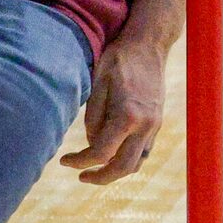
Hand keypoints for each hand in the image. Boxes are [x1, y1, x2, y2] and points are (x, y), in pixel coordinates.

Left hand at [60, 25, 166, 184]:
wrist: (148, 44)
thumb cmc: (118, 59)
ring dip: (116, 171)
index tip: (65, 161)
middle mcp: (145, 125)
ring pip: (137, 163)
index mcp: (127, 115)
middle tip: (81, 176)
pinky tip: (113, 154)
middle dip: (100, 177)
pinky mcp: (157, 122)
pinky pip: (144, 151)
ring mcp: (154, 125)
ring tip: (96, 169)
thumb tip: (92, 145)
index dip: (80, 162)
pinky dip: (128, 159)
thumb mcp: (97, 84)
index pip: (101, 152)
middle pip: (122, 167)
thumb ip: (93, 119)